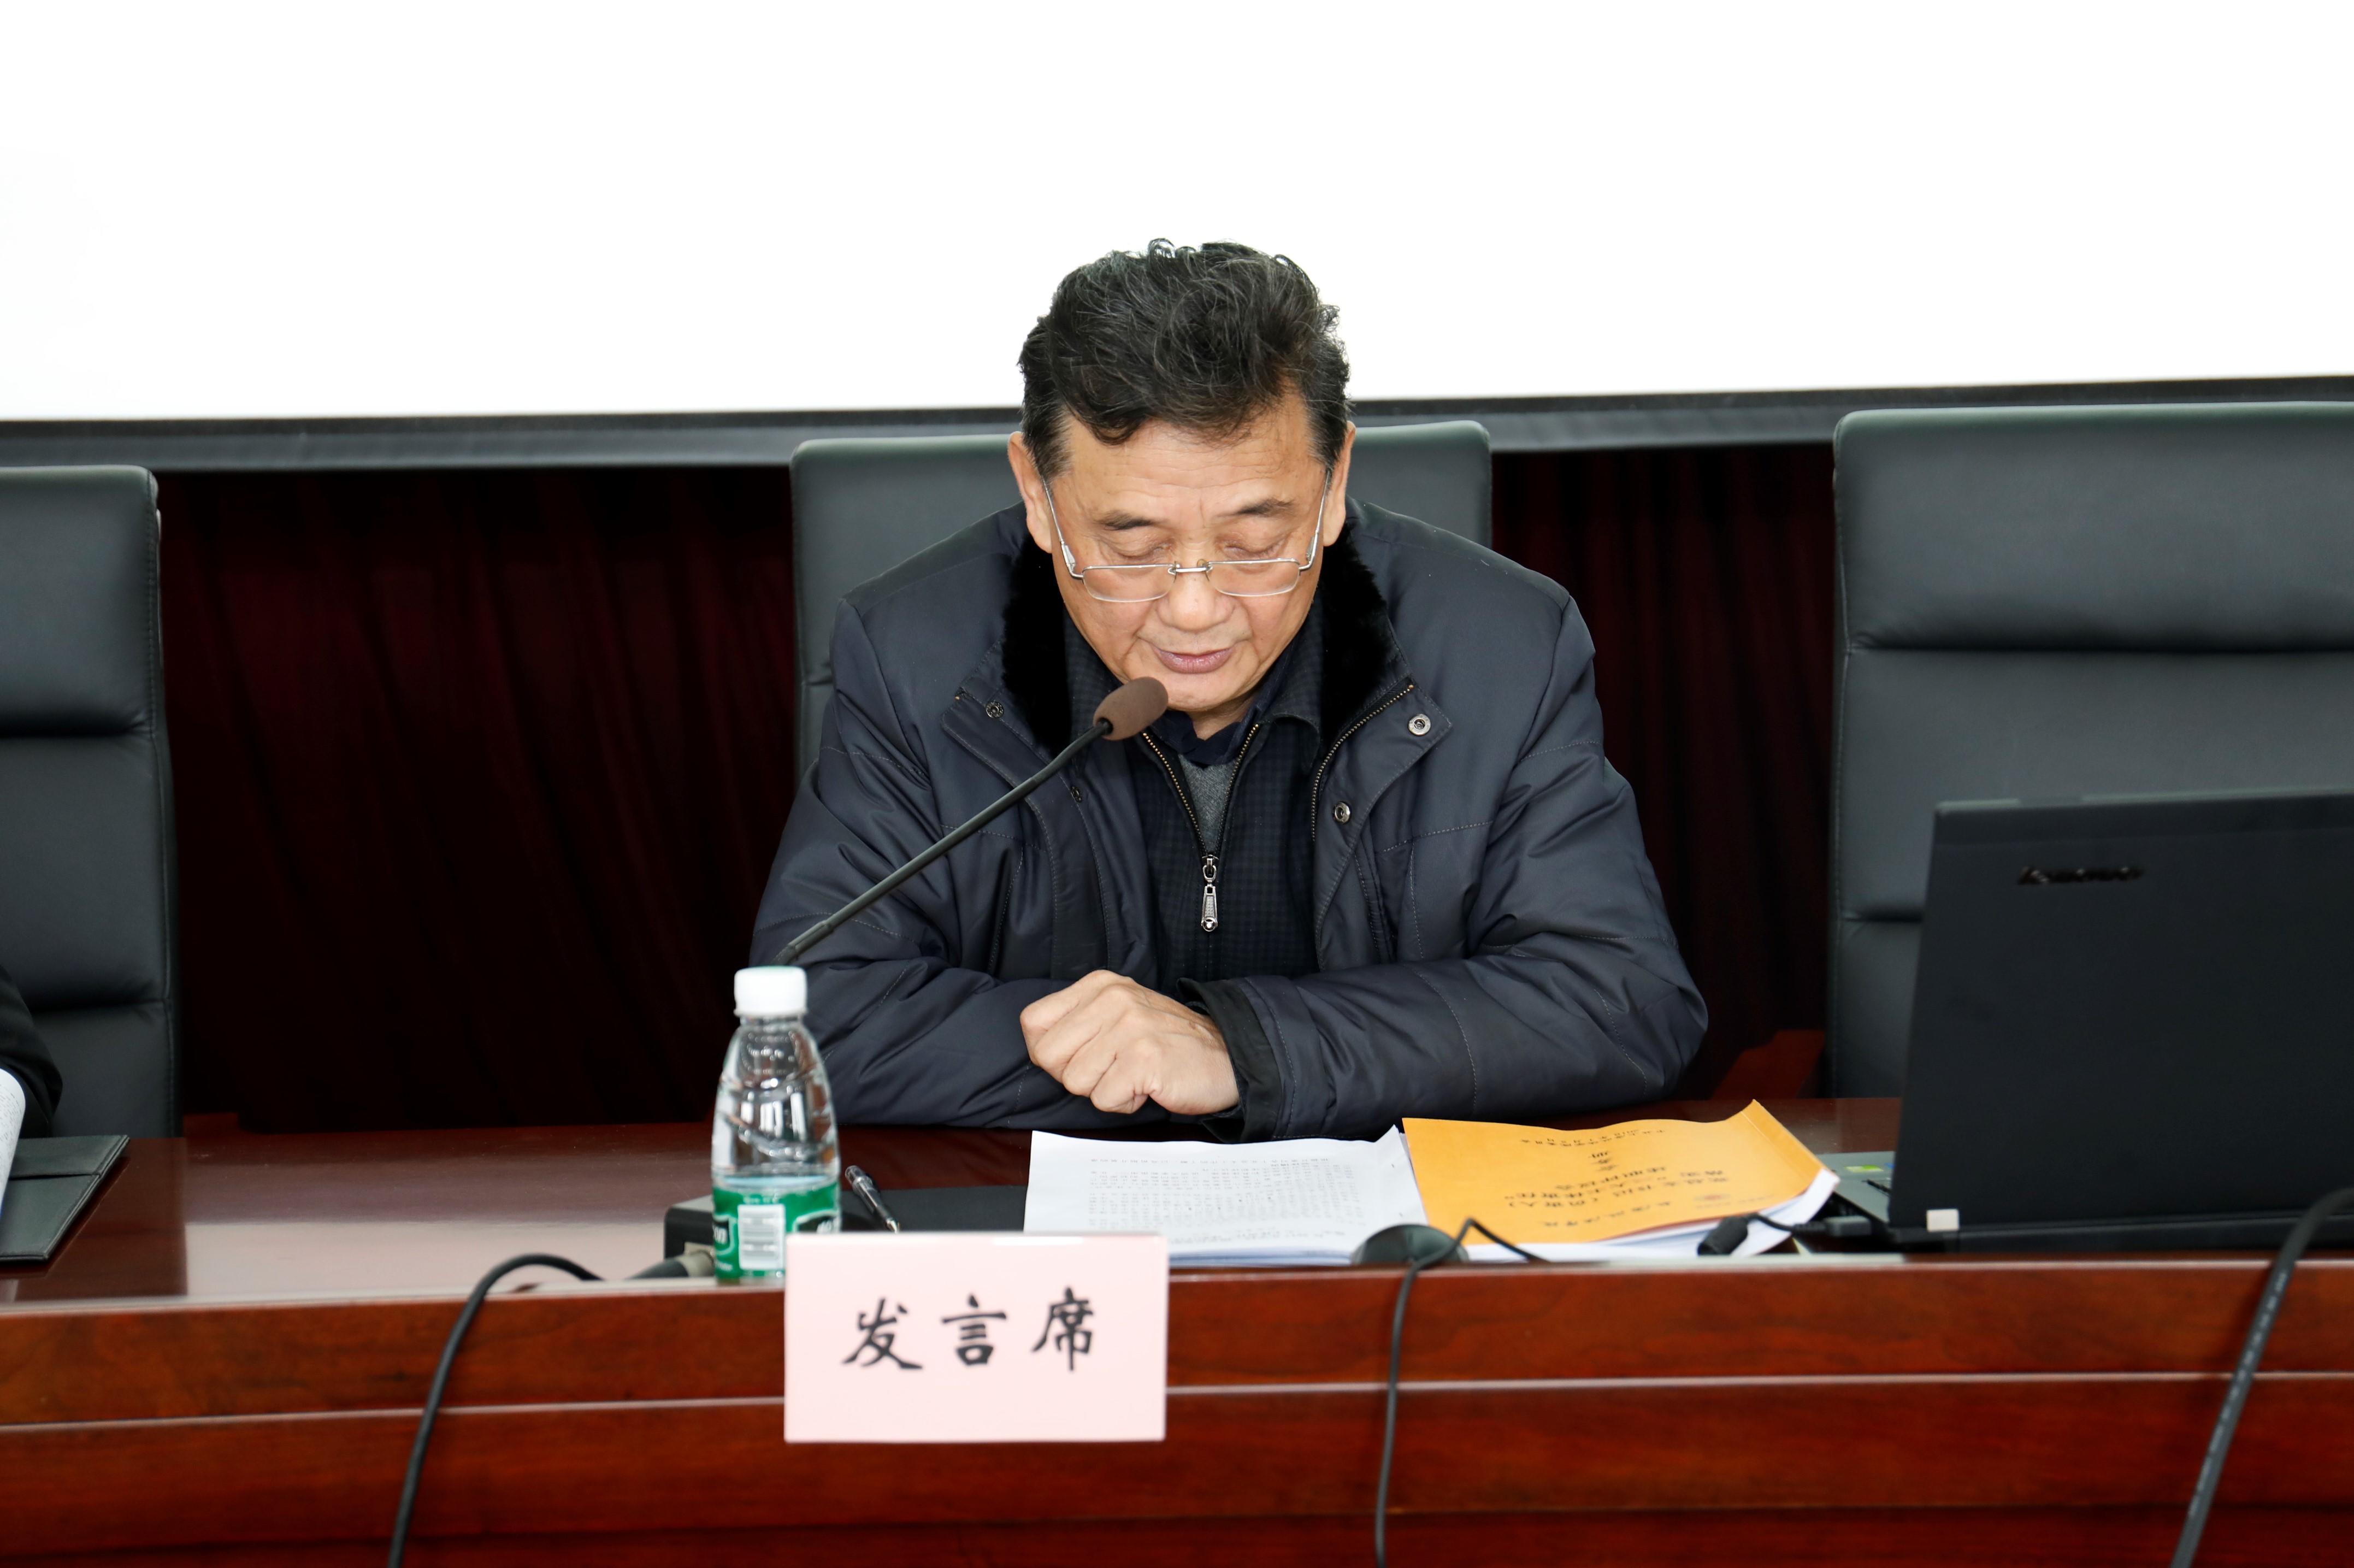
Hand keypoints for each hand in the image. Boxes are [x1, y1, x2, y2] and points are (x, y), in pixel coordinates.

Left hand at [1021, 971, 1239, 1115]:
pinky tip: (1148, 1086)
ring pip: (1075, 1081)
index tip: (1082, 1056)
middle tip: (1113, 1069)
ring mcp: (1128, 1026)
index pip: (1033, 1022)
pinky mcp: (1143, 1057)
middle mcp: (1112, 998)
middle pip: (1048, 1056)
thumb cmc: (1167, 1044)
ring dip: (1104, 1091)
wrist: (1228, 1056)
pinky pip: (1104, 1099)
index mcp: (1100, 985)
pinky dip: (1125, 1103)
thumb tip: (1038, 1048)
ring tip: (1135, 1075)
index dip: (1050, 1052)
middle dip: (1076, 1075)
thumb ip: (1078, 1024)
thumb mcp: (1118, 1015)